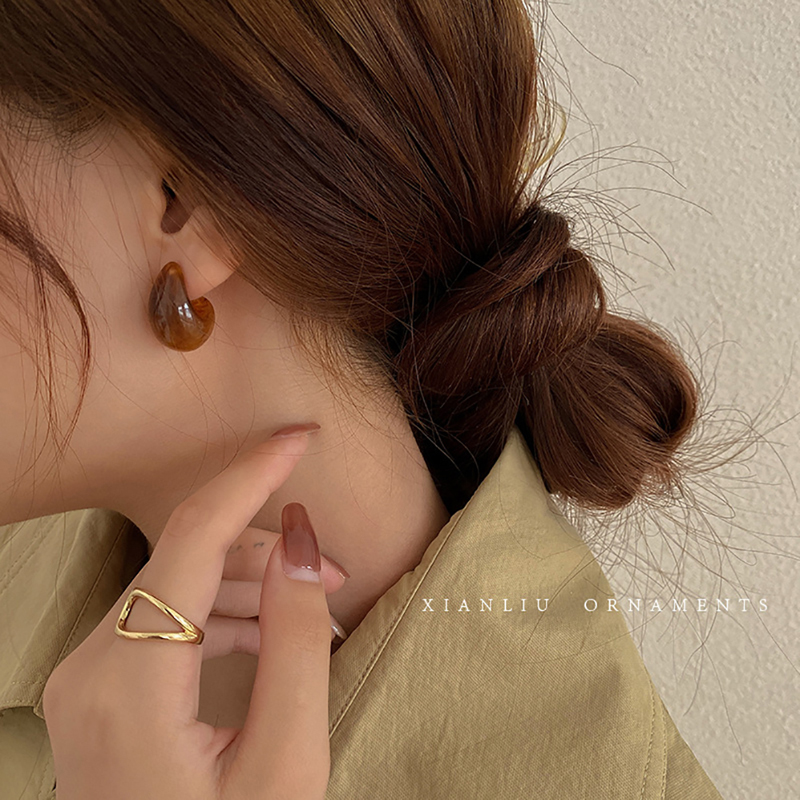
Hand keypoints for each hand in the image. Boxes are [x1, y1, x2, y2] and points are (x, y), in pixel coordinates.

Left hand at [42, 429, 335, 798]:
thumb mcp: (286, 756)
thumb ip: (295, 637)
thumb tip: (299, 535)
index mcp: (128, 679)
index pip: (195, 536)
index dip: (253, 474)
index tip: (299, 434)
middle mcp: (90, 665)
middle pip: (188, 560)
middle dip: (268, 549)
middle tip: (336, 571)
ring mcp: (88, 676)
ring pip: (179, 587)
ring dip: (251, 583)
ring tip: (314, 606)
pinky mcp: (102, 688)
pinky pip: (168, 622)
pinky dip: (224, 615)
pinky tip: (272, 634)